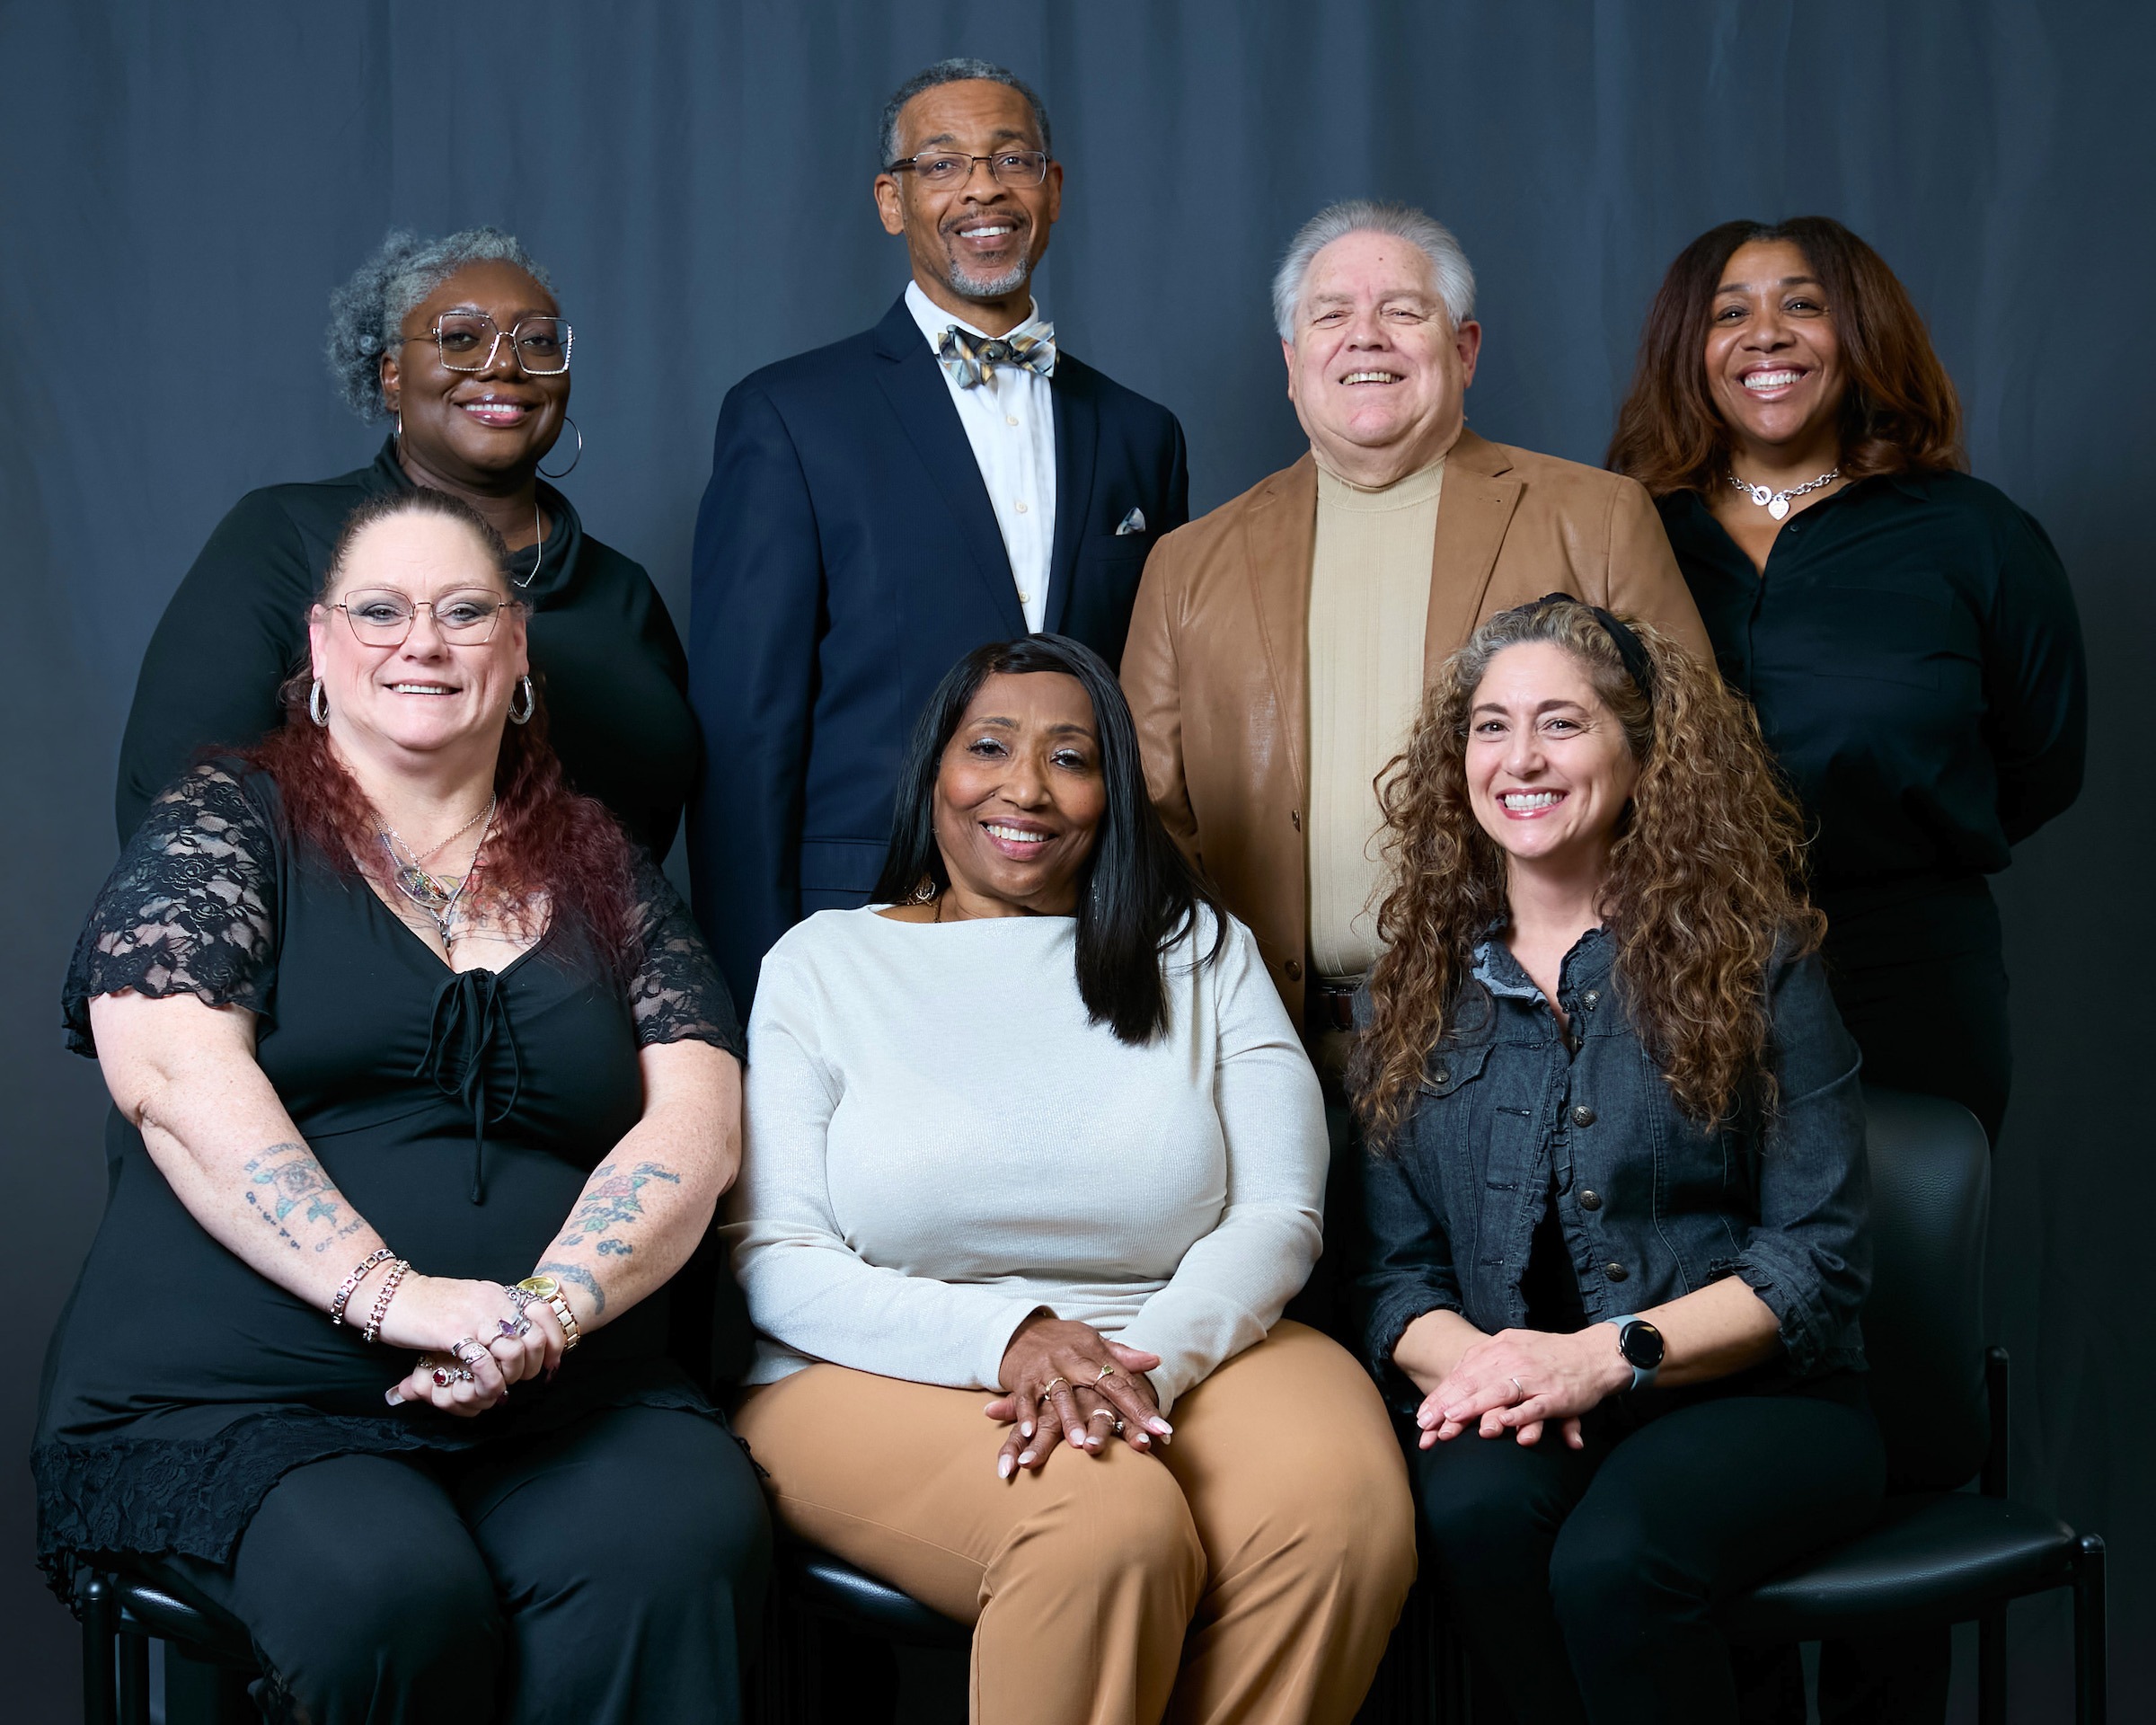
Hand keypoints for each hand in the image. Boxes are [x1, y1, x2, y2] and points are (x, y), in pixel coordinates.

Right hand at [379, 1275, 565, 1416]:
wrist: (390, 1294)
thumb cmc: (427, 1304)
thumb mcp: (469, 1302)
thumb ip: (492, 1315)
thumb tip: (513, 1339)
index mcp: (498, 1294)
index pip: (543, 1317)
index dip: (553, 1344)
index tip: (548, 1365)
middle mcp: (492, 1303)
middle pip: (535, 1339)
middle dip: (531, 1366)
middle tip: (516, 1380)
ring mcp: (474, 1317)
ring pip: (515, 1353)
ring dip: (510, 1377)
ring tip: (498, 1387)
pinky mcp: (452, 1333)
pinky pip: (484, 1363)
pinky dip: (490, 1382)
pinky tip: (483, 1389)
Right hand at [987, 1316, 1171, 1477]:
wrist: (1021, 1328)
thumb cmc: (1064, 1341)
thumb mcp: (1094, 1343)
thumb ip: (1123, 1355)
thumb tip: (1157, 1360)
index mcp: (1094, 1354)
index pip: (1125, 1382)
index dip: (1145, 1407)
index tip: (1164, 1431)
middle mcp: (1074, 1361)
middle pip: (1101, 1386)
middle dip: (1121, 1414)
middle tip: (1138, 1442)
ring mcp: (1048, 1369)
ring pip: (1062, 1394)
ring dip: (1070, 1419)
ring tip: (1079, 1444)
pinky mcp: (1023, 1378)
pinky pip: (1025, 1397)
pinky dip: (1026, 1414)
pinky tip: (1029, 1433)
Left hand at [1415, 1325, 1629, 1449]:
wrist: (1593, 1354)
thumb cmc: (1548, 1355)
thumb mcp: (1513, 1348)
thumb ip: (1486, 1362)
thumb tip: (1456, 1379)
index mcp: (1498, 1348)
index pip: (1462, 1373)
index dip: (1440, 1396)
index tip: (1422, 1417)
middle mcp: (1511, 1359)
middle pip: (1473, 1383)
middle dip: (1446, 1406)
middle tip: (1426, 1427)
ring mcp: (1533, 1377)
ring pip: (1497, 1392)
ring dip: (1473, 1407)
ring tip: (1452, 1421)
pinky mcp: (1555, 1395)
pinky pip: (1533, 1406)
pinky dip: (1517, 1416)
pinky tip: (1500, 1425)